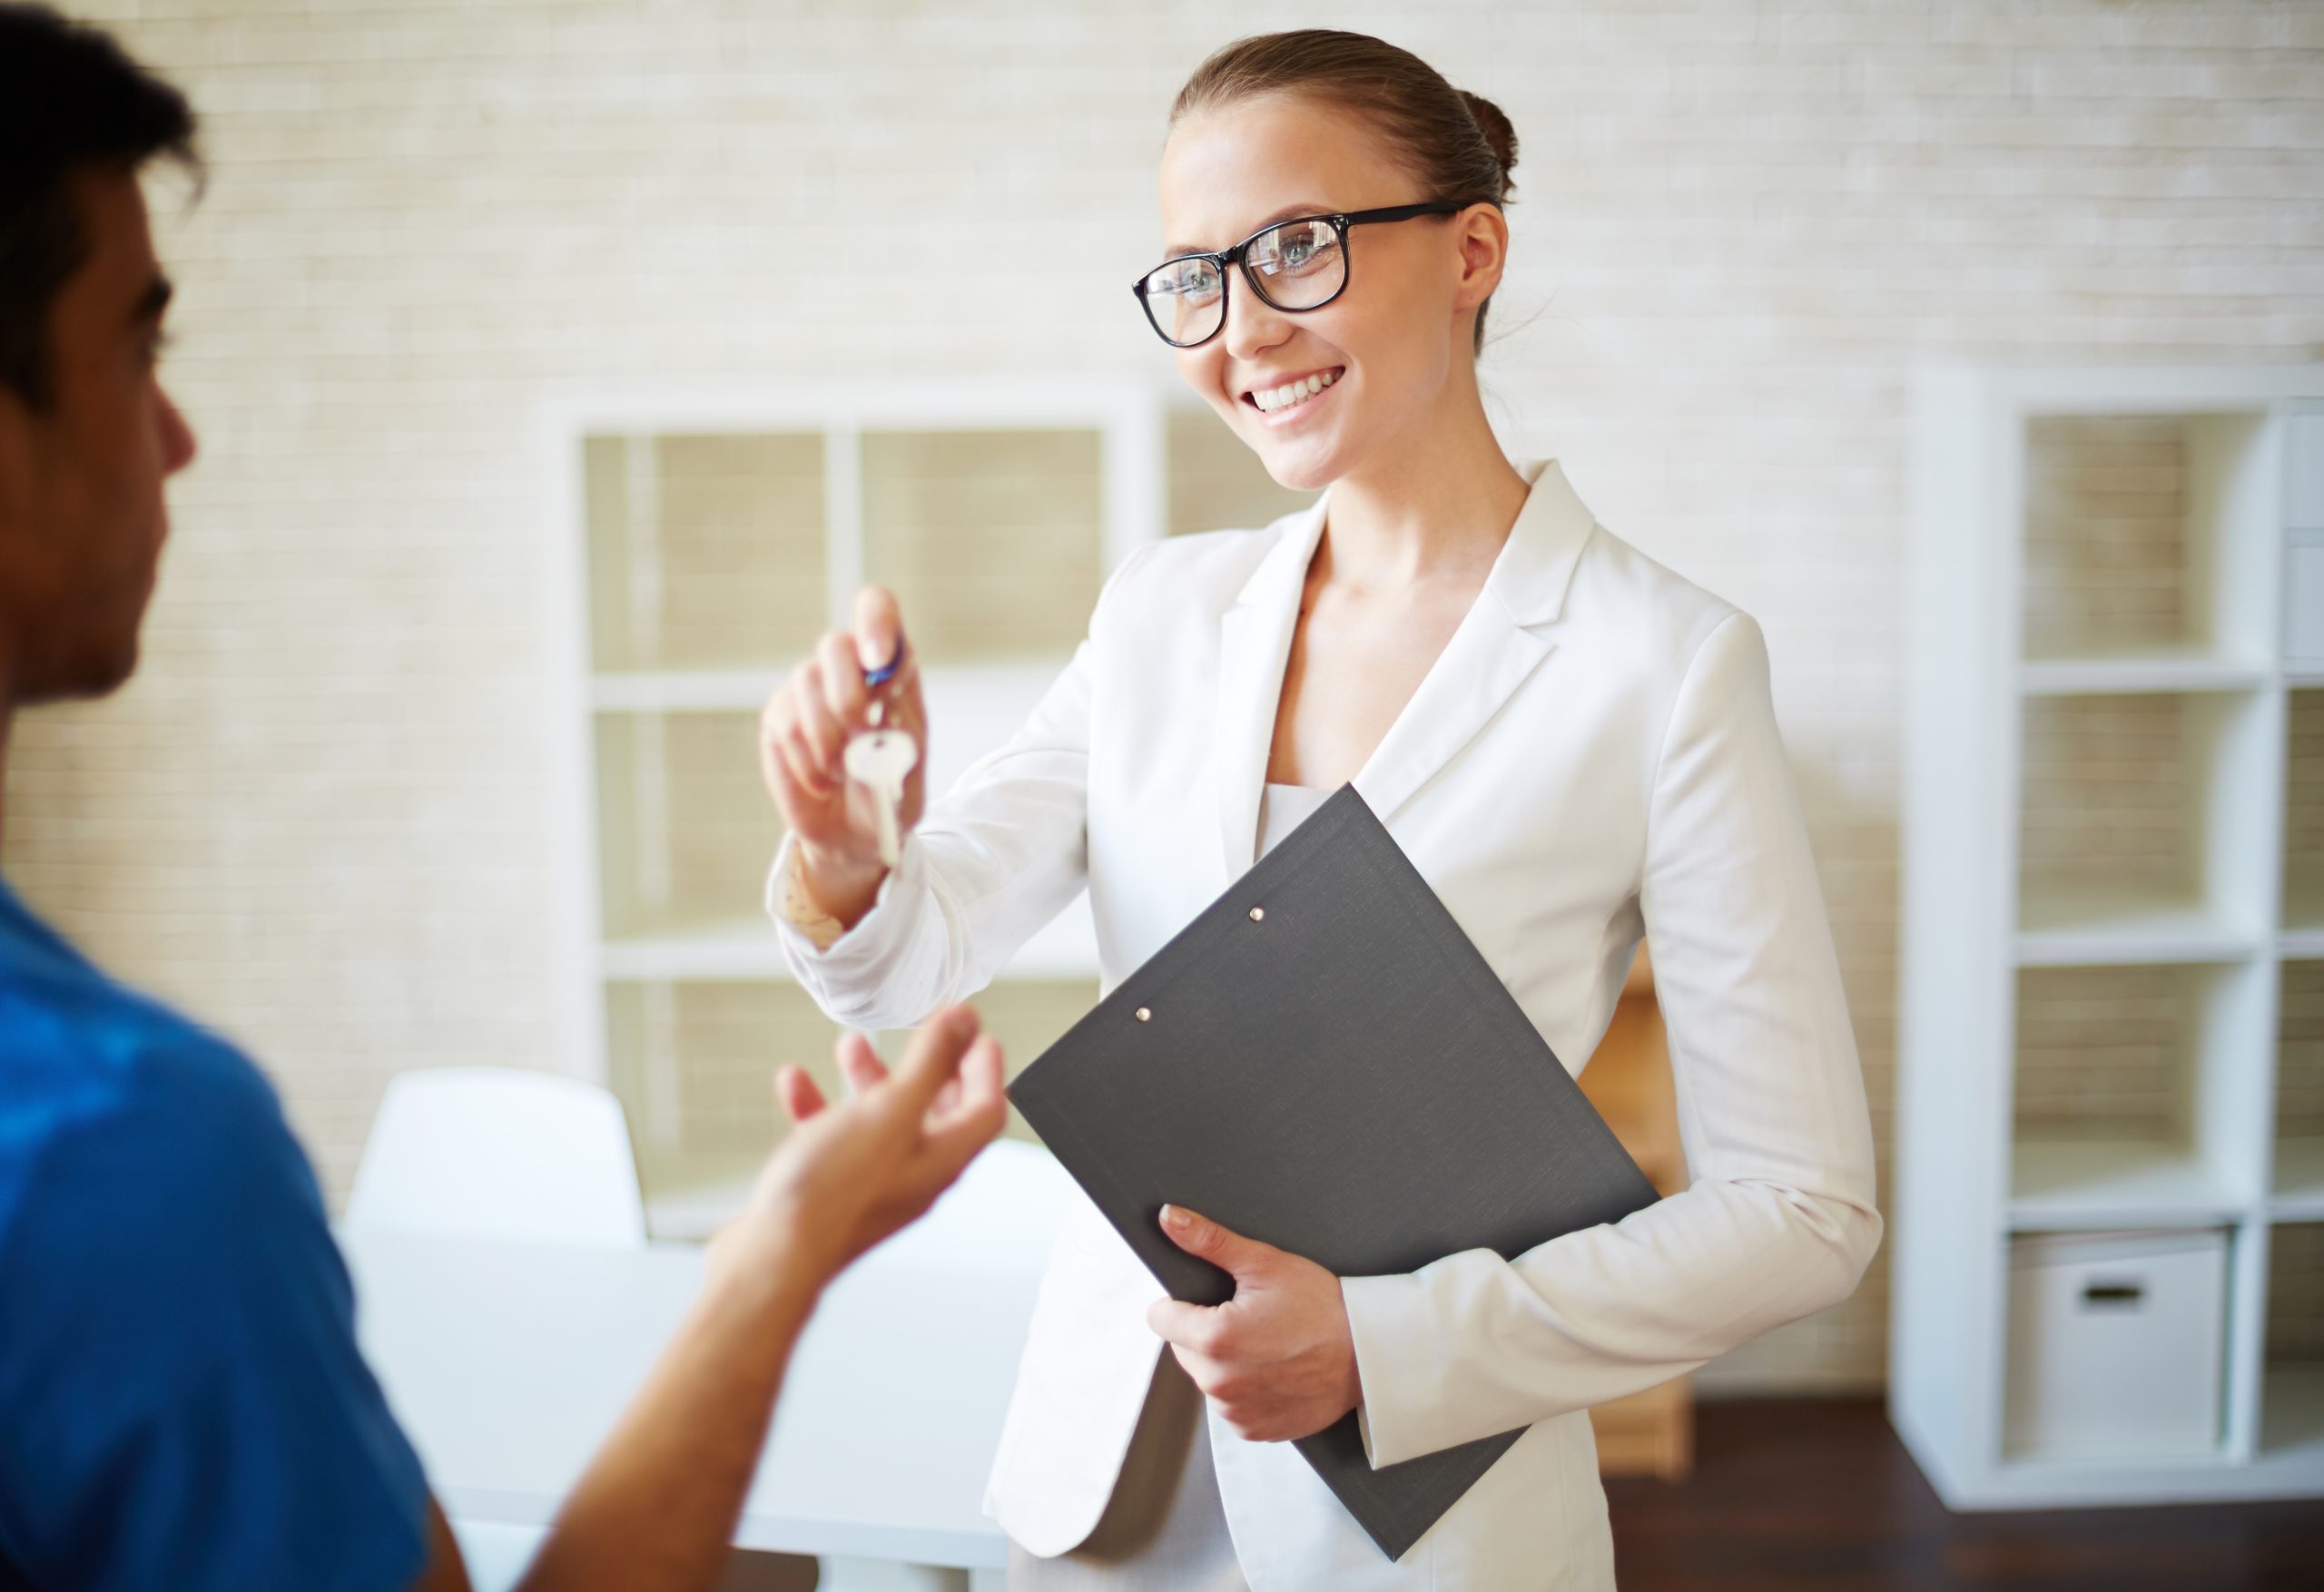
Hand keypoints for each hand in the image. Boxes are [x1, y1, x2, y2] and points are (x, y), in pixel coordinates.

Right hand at [712, 1005, 1005, 1296]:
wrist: (770, 1257)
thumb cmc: (832, 1193)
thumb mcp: (888, 1111)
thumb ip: (929, 1063)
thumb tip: (966, 1021)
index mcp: (940, 1160)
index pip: (985, 1111)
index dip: (986, 1069)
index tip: (976, 1035)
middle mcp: (913, 1177)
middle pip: (936, 1114)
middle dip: (924, 1067)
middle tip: (919, 1035)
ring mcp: (871, 1187)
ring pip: (881, 1122)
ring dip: (869, 1079)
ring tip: (849, 1044)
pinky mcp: (830, 1192)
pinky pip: (833, 1140)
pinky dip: (819, 1107)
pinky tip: (795, 1084)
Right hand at [758, 585, 929, 905]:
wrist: (854, 834)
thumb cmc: (890, 796)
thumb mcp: (909, 774)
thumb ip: (897, 743)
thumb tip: (871, 718)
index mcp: (891, 668)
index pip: (876, 610)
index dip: (874, 622)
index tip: (878, 661)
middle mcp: (847, 668)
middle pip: (834, 645)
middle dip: (847, 696)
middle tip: (859, 736)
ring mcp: (809, 688)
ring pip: (806, 685)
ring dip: (829, 741)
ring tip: (845, 771)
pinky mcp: (779, 713)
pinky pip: (787, 724)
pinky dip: (809, 761)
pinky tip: (823, 778)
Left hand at [1145, 1205, 1363, 1443]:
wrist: (1371, 1355)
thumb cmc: (1323, 1305)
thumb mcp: (1266, 1264)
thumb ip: (1209, 1241)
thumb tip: (1168, 1218)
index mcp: (1214, 1339)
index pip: (1160, 1318)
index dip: (1182, 1302)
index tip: (1212, 1298)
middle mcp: (1218, 1384)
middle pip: (1182, 1348)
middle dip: (1205, 1331)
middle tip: (1249, 1318)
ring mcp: (1235, 1412)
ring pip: (1206, 1377)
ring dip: (1223, 1363)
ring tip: (1265, 1344)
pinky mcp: (1253, 1430)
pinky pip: (1230, 1405)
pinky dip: (1244, 1389)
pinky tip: (1274, 1370)